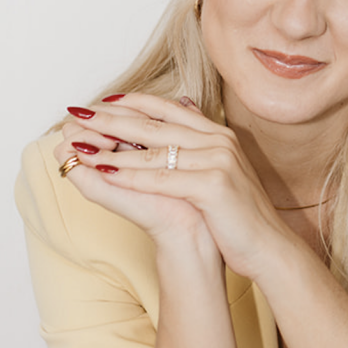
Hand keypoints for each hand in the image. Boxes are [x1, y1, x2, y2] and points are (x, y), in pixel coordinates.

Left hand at [64, 94, 301, 279]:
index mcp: (218, 134)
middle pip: (154, 124)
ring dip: (113, 148)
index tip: (101, 101)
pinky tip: (105, 173)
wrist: (269, 246)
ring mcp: (218, 161)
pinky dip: (131, 176)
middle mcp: (218, 141)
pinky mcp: (213, 185)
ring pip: (154, 151)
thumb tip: (182, 109)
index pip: (168, 109)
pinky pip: (162, 179)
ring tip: (81, 145)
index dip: (132, 103)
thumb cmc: (239, 215)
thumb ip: (200, 141)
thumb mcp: (219, 170)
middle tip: (78, 113)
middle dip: (112, 118)